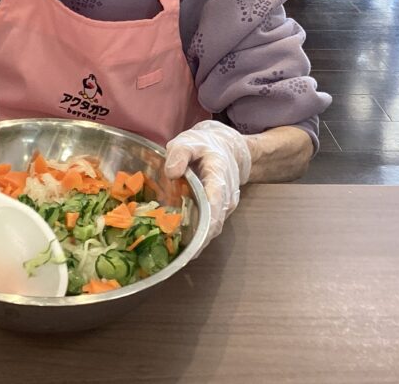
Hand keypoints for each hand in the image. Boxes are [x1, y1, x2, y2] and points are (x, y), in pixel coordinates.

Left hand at [164, 120, 251, 245]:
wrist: (226, 148)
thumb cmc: (203, 146)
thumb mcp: (188, 142)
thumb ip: (180, 153)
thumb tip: (171, 173)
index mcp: (219, 178)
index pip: (216, 204)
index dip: (205, 224)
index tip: (193, 242)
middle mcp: (226, 197)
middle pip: (214, 224)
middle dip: (197, 241)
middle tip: (177, 256)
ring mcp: (225, 206)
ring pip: (212, 229)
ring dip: (197, 241)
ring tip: (175, 255)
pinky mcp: (219, 211)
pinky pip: (209, 226)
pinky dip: (197, 235)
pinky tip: (179, 244)